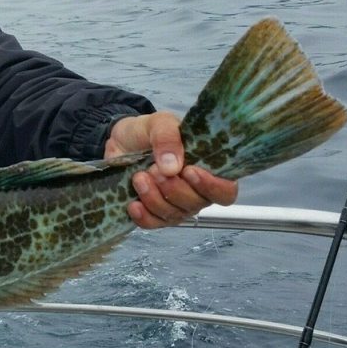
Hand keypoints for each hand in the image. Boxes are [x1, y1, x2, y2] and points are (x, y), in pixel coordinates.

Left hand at [105, 111, 237, 228]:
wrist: (120, 141)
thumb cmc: (147, 132)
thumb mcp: (158, 123)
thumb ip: (168, 138)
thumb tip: (173, 167)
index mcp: (206, 168)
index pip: (226, 191)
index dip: (212, 187)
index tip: (189, 172)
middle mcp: (195, 190)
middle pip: (197, 205)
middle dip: (174, 189)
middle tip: (154, 170)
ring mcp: (174, 204)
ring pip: (174, 215)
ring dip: (155, 198)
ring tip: (138, 177)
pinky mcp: (153, 212)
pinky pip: (153, 224)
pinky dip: (144, 216)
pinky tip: (133, 203)